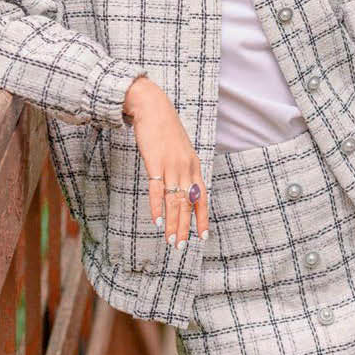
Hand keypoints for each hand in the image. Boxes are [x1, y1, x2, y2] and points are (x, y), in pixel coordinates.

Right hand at [124, 76, 209, 249]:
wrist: (152, 106)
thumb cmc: (164, 129)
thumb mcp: (180, 149)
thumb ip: (183, 167)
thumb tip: (183, 186)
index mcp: (194, 165)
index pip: (202, 196)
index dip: (202, 217)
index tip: (203, 236)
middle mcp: (186, 167)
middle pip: (188, 203)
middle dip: (185, 227)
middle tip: (181, 247)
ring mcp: (171, 165)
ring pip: (174, 201)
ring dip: (173, 223)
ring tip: (170, 241)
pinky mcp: (155, 162)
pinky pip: (157, 190)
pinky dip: (157, 207)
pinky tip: (157, 221)